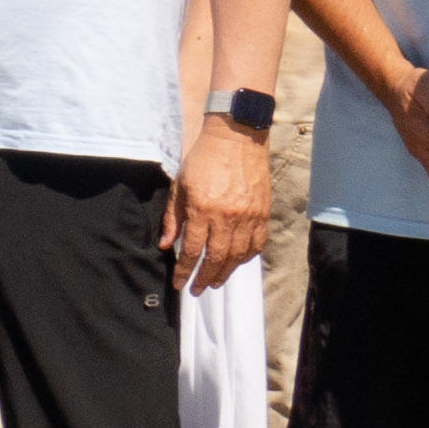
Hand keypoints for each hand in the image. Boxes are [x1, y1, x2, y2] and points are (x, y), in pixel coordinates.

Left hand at [168, 118, 275, 290]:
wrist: (236, 138)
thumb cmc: (204, 160)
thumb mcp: (180, 186)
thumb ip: (173, 218)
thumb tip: (165, 245)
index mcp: (203, 210)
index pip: (192, 250)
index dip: (185, 270)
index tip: (180, 283)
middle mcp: (227, 217)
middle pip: (217, 258)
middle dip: (205, 277)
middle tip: (198, 289)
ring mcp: (248, 216)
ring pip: (238, 255)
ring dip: (226, 272)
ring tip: (215, 281)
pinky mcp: (263, 213)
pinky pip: (257, 243)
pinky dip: (247, 257)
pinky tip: (237, 262)